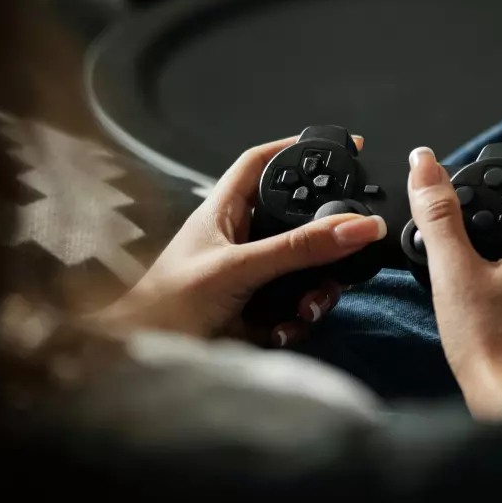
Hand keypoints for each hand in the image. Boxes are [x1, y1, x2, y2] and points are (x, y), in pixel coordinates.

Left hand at [98, 136, 386, 346]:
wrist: (145, 356)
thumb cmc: (169, 303)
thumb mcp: (240, 267)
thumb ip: (299, 247)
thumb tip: (356, 225)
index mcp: (225, 212)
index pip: (262, 164)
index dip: (294, 150)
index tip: (335, 146)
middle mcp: (241, 240)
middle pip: (298, 223)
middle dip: (325, 243)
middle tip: (346, 251)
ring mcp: (250, 278)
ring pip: (304, 271)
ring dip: (316, 292)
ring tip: (307, 310)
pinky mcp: (256, 313)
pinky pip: (295, 310)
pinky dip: (297, 322)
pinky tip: (283, 331)